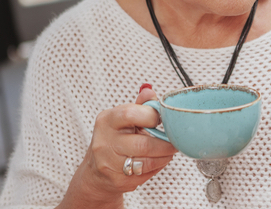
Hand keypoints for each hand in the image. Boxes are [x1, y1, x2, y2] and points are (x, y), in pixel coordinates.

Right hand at [60, 85, 176, 208]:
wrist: (96, 172)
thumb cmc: (115, 139)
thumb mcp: (122, 119)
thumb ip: (139, 105)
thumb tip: (149, 91)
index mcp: (107, 120)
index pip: (131, 114)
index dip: (152, 117)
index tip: (161, 120)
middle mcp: (104, 142)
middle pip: (142, 144)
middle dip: (165, 144)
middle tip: (175, 141)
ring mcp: (109, 163)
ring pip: (146, 162)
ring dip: (164, 157)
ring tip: (169, 151)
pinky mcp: (117, 180)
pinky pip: (145, 174)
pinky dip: (157, 167)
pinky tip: (158, 161)